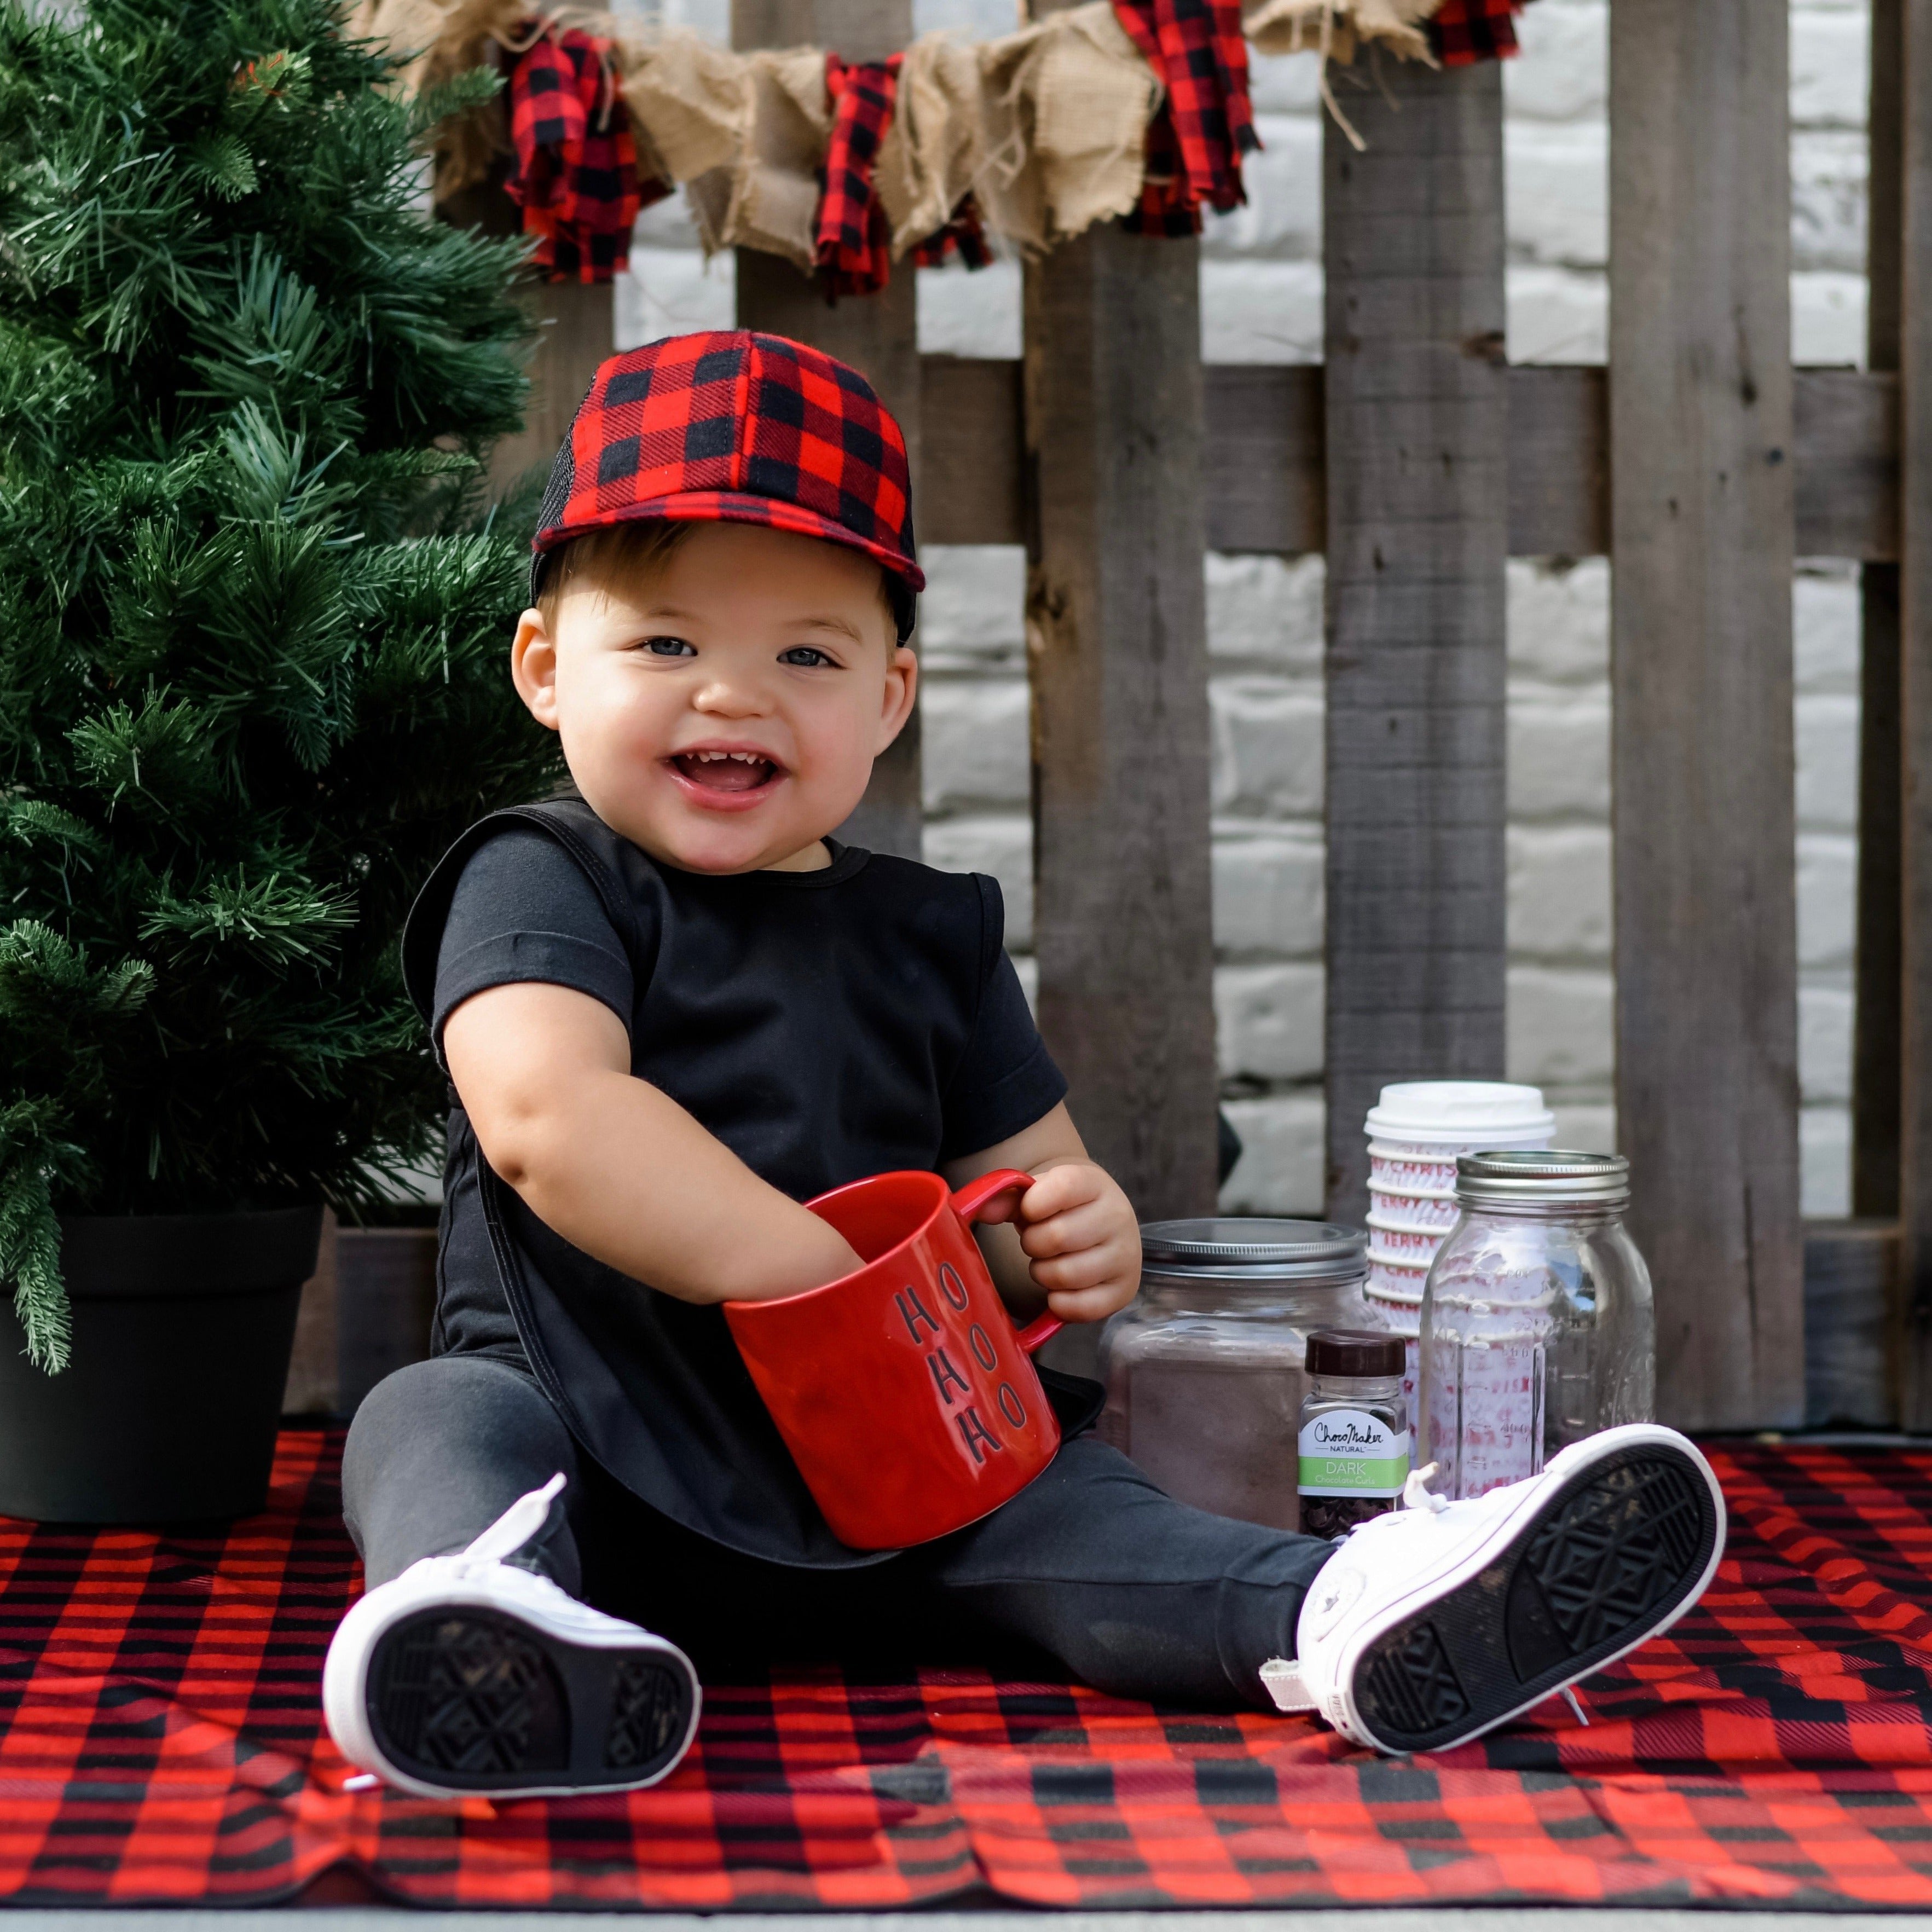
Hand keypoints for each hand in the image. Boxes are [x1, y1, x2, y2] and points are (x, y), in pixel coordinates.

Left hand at [1002, 1160, 1140, 1323]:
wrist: (1099, 1227)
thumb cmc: (1061, 1210)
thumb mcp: (1038, 1194)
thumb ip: (1007, 1198)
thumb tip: (982, 1210)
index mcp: (1096, 1184)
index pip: (1063, 1188)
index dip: (1032, 1205)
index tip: (1030, 1212)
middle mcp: (1118, 1217)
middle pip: (1057, 1237)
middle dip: (1033, 1243)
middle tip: (1037, 1243)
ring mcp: (1125, 1256)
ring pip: (1064, 1274)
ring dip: (1042, 1273)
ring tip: (1049, 1262)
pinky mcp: (1123, 1292)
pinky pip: (1080, 1307)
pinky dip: (1058, 1302)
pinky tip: (1059, 1289)